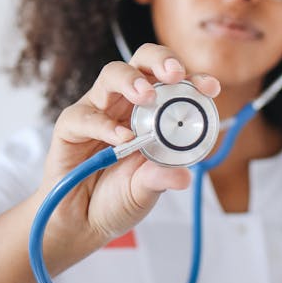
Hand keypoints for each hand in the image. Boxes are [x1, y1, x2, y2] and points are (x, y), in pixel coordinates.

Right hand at [38, 43, 220, 248]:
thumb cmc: (118, 197)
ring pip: (112, 74)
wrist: (82, 222)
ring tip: (146, 95)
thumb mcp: (146, 190)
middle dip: (161, 61)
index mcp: (151, 112)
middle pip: (142, 61)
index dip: (192, 79)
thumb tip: (184, 176)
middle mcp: (124, 103)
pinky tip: (121, 138)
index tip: (210, 88)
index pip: (173, 83)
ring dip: (131, 80)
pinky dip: (104, 124)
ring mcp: (97, 110)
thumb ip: (161, 178)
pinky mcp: (71, 125)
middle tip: (174, 75)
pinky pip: (85, 115)